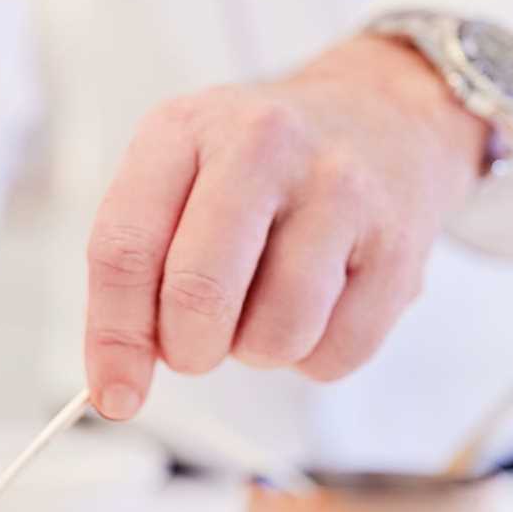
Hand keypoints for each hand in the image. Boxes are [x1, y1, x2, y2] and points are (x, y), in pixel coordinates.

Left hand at [84, 35, 488, 419]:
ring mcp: (339, 190)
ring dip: (256, 350)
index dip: (113, 338)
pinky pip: (335, 354)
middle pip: (197, 295)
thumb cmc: (256, 169)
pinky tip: (317, 305)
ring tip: (264, 304)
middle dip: (188, 350)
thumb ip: (134, 273)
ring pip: (273, 336)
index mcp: (182, 130)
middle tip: (197, 343)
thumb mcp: (175, 181)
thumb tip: (118, 383)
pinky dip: (314, 356)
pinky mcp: (399, 244)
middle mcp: (262, 145)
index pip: (123, 250)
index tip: (114, 395)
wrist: (382, 116)